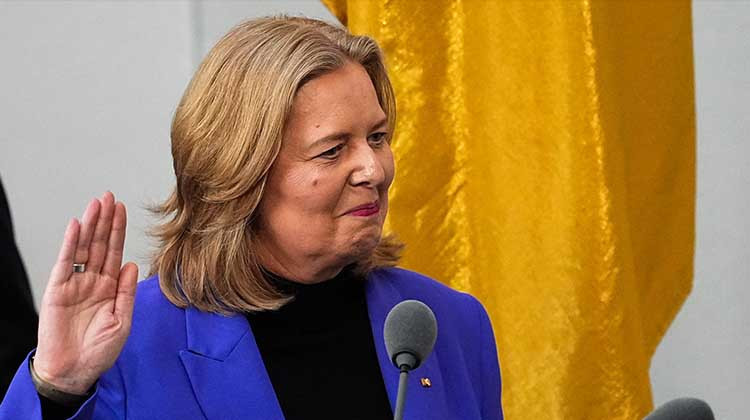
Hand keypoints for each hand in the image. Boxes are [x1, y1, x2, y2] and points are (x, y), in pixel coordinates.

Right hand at [34, 192, 137, 394]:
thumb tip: (131, 264)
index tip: (122, 209)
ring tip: (96, 203)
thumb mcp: (122, 320)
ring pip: (84, 248)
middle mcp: (92, 281)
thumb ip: (126, 292)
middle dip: (105, 220)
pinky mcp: (58, 290)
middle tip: (109, 196)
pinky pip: (66, 263)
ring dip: (90, 225)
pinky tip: (76, 226)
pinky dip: (70, 244)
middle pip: (100, 244)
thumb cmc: (99, 350)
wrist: (75, 370)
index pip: (115, 252)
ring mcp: (74, 284)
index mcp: (109, 287)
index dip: (119, 230)